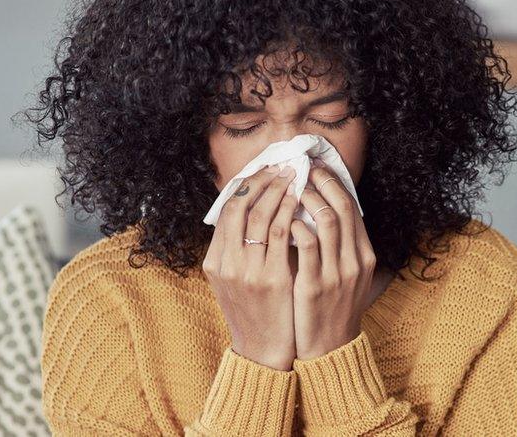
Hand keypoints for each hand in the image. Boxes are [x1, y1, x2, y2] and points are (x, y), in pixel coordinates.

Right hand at [202, 165, 299, 370]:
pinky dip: (289, 213)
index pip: (226, 210)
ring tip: (294, 176)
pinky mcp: (270, 280)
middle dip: (262, 181)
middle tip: (282, 166)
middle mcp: (226, 264)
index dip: (246, 185)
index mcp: (215, 261)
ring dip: (278, 191)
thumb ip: (237, 250)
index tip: (265, 170)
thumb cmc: (255, 312)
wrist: (262, 351)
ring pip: (259, 216)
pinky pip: (280, 235)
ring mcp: (247, 271)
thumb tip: (253, 211)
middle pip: (239, 206)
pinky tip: (301, 202)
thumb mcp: (234, 280)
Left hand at [290, 162, 376, 359]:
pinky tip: (283, 221)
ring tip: (290, 188)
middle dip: (321, 182)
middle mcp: (355, 261)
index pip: (352, 207)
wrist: (329, 348)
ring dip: (307, 199)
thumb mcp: (347, 275)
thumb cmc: (332, 307)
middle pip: (342, 207)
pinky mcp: (315, 287)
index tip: (316, 167)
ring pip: (327, 221)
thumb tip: (325, 211)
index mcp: (363, 255)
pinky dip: (296, 227)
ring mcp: (337, 274)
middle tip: (301, 168)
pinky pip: (307, 247)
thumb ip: (341, 246)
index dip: (334, 182)